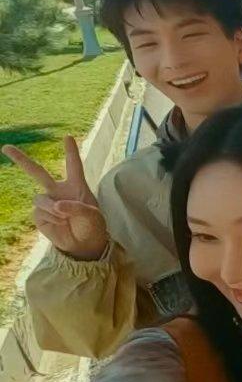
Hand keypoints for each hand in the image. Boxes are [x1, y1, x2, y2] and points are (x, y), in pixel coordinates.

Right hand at [2, 137, 107, 260]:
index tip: (68, 137)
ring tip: (65, 217)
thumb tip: (56, 204)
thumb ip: (77, 207)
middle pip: (37, 172)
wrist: (83, 244)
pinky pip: (39, 212)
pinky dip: (51, 218)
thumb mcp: (92, 216)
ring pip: (40, 198)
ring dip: (53, 209)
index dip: (70, 151)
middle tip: (5, 147)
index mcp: (76, 186)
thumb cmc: (92, 226)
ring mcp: (47, 202)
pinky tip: (60, 224)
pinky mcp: (39, 215)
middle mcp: (58, 191)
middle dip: (20, 159)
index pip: (73, 165)